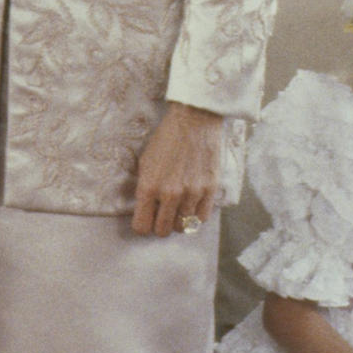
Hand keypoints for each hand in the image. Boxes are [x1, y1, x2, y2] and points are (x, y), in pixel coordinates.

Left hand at [130, 102, 223, 236]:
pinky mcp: (210, 191)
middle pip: (163, 231)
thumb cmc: (166, 139)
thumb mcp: (145, 162)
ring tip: (177, 209)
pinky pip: (202, 218)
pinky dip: (195, 216)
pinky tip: (192, 205)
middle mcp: (170, 194)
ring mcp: (192, 194)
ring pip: (183, 227)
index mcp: (148, 187)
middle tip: (161, 216)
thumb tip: (145, 209)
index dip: (142, 225)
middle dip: (159, 226)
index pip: (142, 226)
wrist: (193, 122)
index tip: (145, 220)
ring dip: (178, 221)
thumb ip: (145, 188)